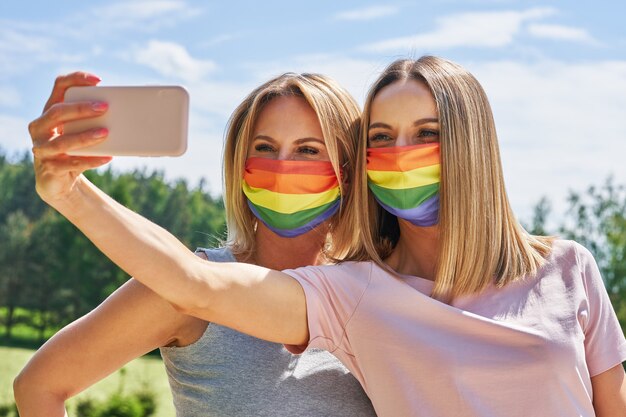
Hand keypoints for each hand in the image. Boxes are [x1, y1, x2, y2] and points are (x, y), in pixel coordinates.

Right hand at [28, 72, 112, 204]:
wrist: (57, 180)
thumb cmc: (74, 148)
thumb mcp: (79, 130)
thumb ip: (92, 119)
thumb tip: (125, 111)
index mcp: (49, 111)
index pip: (59, 86)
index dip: (76, 80)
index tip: (98, 80)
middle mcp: (40, 127)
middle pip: (58, 112)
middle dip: (81, 108)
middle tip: (104, 107)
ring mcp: (42, 148)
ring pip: (63, 141)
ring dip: (85, 136)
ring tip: (106, 133)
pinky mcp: (50, 168)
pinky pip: (71, 163)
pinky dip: (91, 160)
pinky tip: (107, 157)